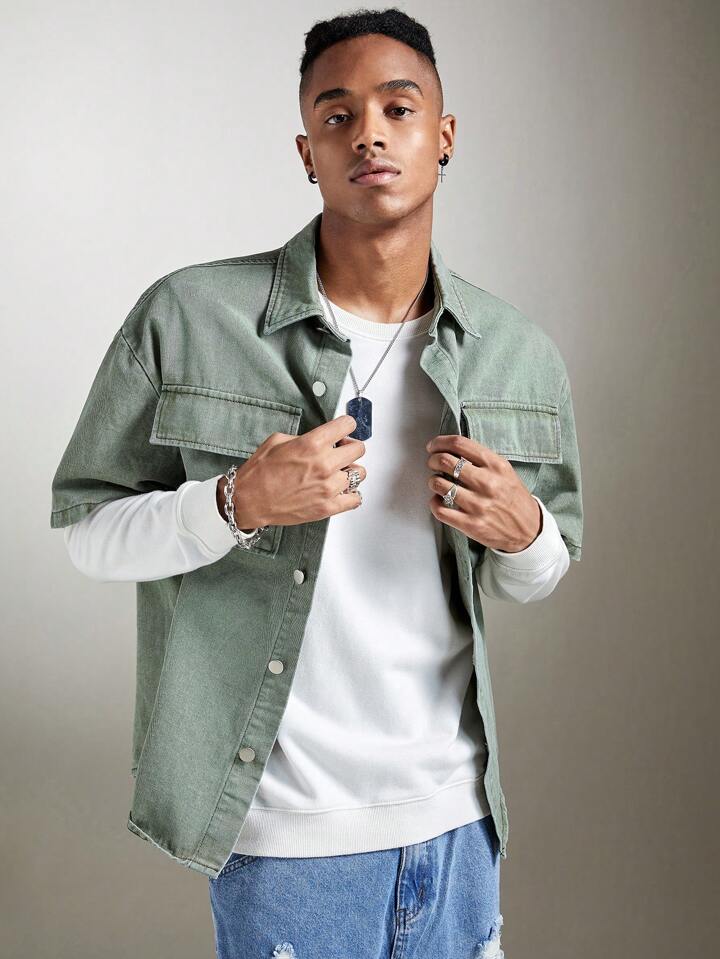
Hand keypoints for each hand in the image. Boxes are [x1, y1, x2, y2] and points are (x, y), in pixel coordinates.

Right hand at [217, 414, 366, 528]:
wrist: (248, 501)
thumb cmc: (259, 473)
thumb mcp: (278, 441)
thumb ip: (305, 438)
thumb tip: (321, 439)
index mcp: (312, 444)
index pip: (348, 425)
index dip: (346, 426)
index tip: (343, 429)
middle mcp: (324, 465)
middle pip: (359, 449)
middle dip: (349, 446)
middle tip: (340, 451)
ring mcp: (328, 487)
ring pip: (360, 473)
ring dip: (350, 470)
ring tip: (337, 472)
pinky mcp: (327, 507)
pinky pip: (356, 498)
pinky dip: (351, 493)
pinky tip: (340, 490)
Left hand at [425, 434, 541, 551]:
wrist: (529, 531)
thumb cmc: (513, 498)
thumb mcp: (505, 472)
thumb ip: (482, 460)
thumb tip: (452, 450)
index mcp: (496, 466)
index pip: (460, 444)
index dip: (440, 442)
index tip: (433, 446)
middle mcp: (487, 483)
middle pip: (445, 461)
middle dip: (433, 460)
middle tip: (432, 463)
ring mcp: (478, 505)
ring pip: (439, 484)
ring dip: (433, 481)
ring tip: (437, 482)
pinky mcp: (471, 524)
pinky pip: (440, 510)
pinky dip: (434, 503)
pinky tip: (439, 500)